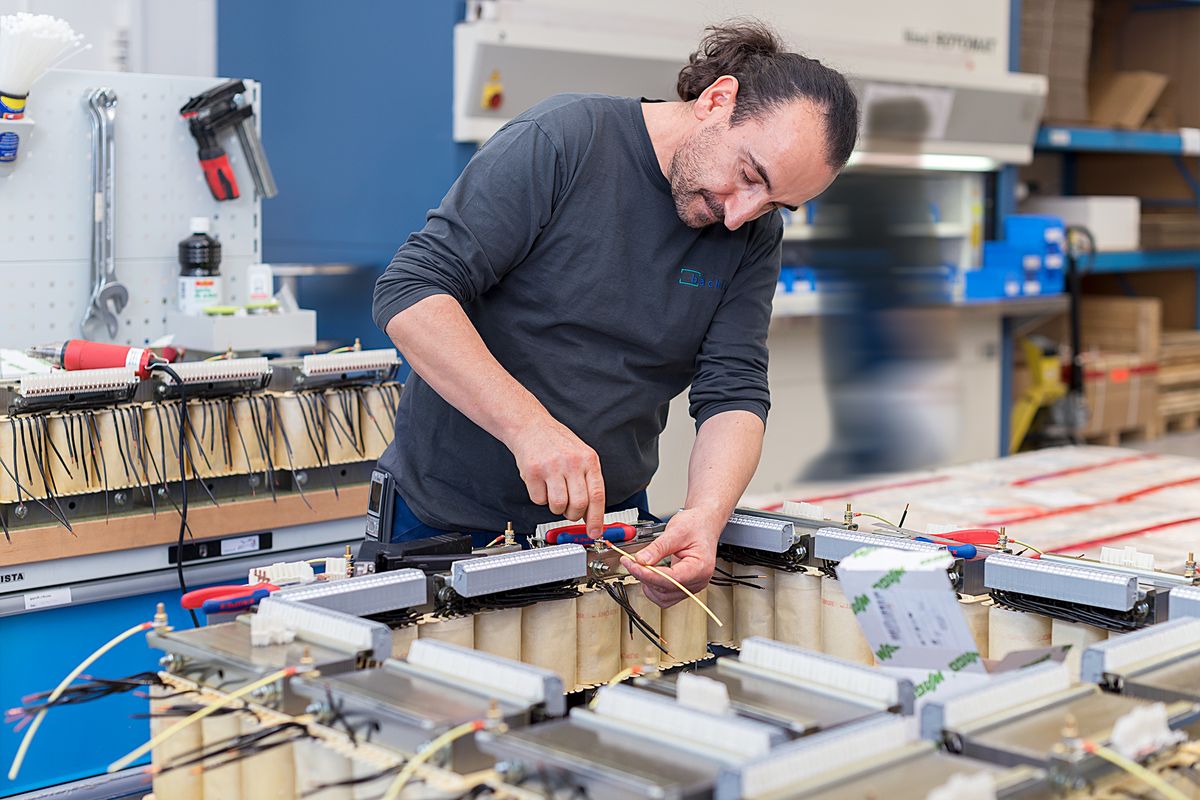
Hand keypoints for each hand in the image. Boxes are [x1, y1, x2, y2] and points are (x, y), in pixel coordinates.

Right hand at [506, 414, 605, 536]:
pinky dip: (539, 498)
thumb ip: (588, 482)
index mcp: (588, 460)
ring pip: (558, 506)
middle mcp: (572, 463)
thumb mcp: (581, 456)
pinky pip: (539, 500)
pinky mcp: (533, 472)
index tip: (594, 532)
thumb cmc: (556, 442)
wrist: (530, 426)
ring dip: (556, 507)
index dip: (596, 519)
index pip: (597, 496)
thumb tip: (592, 514)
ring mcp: (552, 467)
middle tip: (569, 510)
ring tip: (554, 493)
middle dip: (573, 514)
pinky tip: (541, 484)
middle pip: (579, 505)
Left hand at [621, 507, 722, 607]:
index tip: (634, 565)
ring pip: (664, 597)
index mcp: (701, 567)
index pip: (673, 578)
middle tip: (630, 562)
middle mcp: (698, 580)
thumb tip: (641, 560)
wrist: (704, 524)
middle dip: (645, 576)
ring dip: (648, 585)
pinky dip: (653, 588)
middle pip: (666, 589)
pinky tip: (647, 575)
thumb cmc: (696, 525)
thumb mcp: (676, 531)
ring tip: (639, 568)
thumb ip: (658, 548)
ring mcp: (691, 585)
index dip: (650, 574)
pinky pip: (666, 596)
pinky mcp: (684, 586)